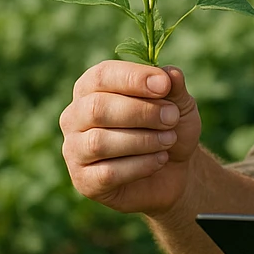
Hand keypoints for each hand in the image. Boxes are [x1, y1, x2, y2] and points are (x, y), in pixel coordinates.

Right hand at [60, 60, 201, 216]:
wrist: (175, 170)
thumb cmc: (170, 127)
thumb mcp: (179, 103)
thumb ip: (173, 86)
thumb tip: (170, 73)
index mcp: (92, 87)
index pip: (102, 75)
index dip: (133, 78)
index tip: (164, 85)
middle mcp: (75, 116)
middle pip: (97, 108)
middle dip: (141, 112)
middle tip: (171, 117)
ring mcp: (75, 150)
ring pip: (99, 142)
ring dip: (143, 140)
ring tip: (169, 140)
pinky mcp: (84, 181)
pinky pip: (107, 173)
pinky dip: (141, 165)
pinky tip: (160, 160)